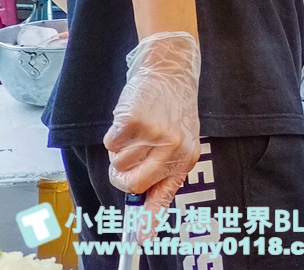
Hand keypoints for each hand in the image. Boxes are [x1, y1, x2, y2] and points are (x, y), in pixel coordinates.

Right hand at [104, 32, 201, 229]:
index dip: (148, 220)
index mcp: (186, 157)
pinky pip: (110, 142)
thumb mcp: (180, 140)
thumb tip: (143, 209)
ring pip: (118, 162)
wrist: (172, 71)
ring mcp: (154, 134)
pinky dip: (114, 133)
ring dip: (120, 148)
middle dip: (121, 176)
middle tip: (126, 159)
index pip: (164, 196)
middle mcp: (173, 148)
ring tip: (138, 129)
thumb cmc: (174, 109)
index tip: (138, 240)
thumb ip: (163, 172)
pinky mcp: (134, 120)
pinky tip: (131, 118)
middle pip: (131, 183)